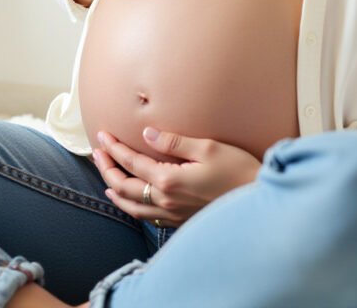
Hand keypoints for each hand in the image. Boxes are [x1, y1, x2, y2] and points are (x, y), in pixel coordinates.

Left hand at [92, 127, 260, 227]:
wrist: (258, 198)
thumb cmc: (238, 169)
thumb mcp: (208, 148)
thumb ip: (174, 142)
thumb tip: (146, 134)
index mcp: (170, 180)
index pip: (132, 163)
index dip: (114, 149)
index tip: (102, 136)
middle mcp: (167, 200)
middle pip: (125, 187)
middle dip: (107, 169)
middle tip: (98, 153)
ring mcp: (172, 214)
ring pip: (132, 207)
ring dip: (115, 191)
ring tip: (106, 180)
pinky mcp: (180, 220)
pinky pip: (148, 217)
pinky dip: (133, 208)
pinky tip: (132, 202)